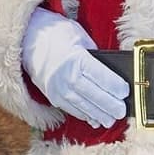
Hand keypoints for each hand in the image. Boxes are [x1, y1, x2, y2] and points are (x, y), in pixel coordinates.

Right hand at [21, 8, 128, 127]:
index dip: (115, 86)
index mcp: (75, 58)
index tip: (126, 92)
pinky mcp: (51, 95)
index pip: (100, 76)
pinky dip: (84, 115)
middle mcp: (65, 75)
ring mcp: (57, 87)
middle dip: (109, 105)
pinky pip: (70, 108)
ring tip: (111, 120)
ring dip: (98, 114)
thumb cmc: (57, 34)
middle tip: (122, 111)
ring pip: (82, 105)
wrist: (28, 38)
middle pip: (93, 94)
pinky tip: (94, 119)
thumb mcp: (80, 36)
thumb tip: (111, 73)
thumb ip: (94, 55)